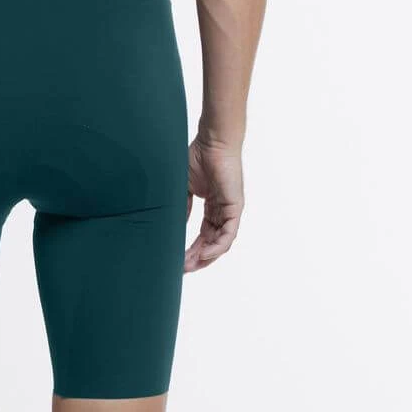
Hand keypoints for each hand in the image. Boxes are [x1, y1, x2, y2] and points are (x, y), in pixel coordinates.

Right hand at [185, 133, 244, 272]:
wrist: (212, 142)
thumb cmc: (198, 157)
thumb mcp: (184, 186)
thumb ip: (182, 205)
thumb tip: (176, 225)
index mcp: (212, 205)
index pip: (204, 234)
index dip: (192, 248)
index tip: (179, 260)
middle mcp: (223, 210)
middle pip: (212, 242)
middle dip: (197, 257)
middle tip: (182, 269)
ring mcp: (230, 210)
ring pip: (220, 242)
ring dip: (206, 256)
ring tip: (190, 266)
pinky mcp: (235, 207)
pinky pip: (228, 234)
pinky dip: (217, 246)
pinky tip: (204, 255)